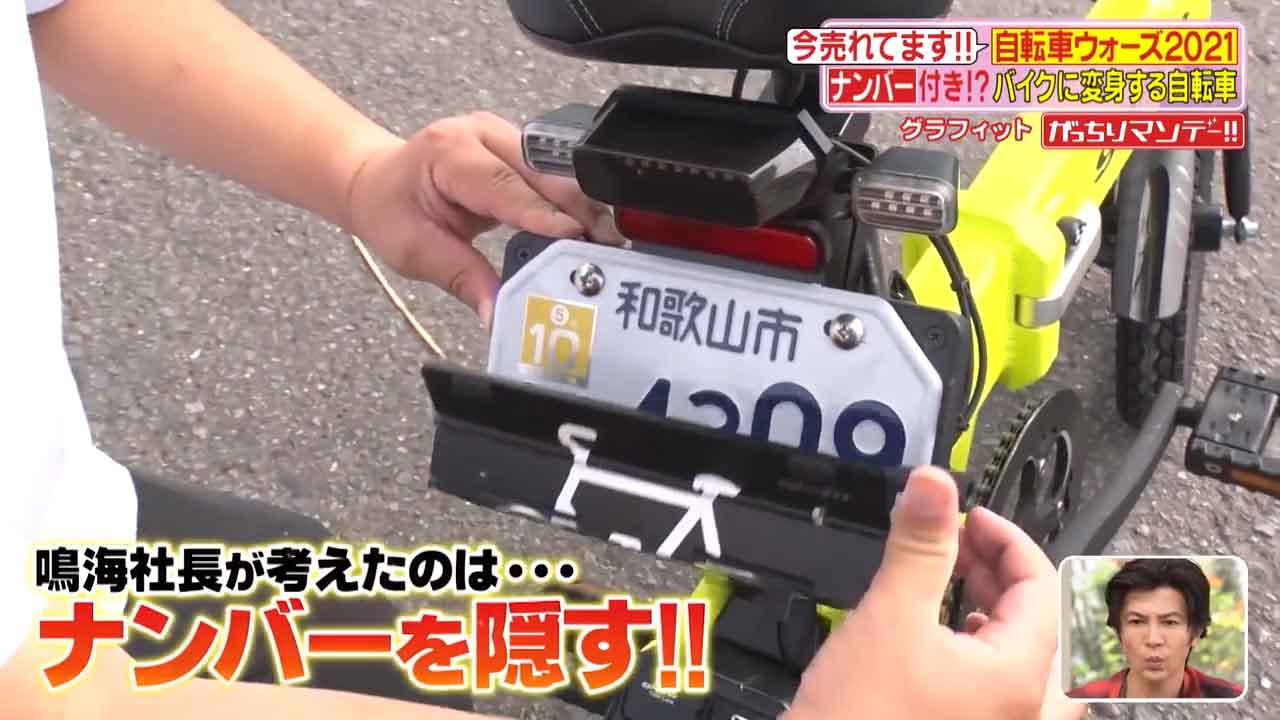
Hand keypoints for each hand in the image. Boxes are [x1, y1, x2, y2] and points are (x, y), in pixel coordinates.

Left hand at [344, 111, 622, 326]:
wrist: (378, 179)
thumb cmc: (390, 208)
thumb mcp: (412, 249)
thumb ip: (459, 277)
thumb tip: (496, 311)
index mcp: (449, 151)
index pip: (503, 184)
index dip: (541, 212)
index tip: (575, 237)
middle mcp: (482, 134)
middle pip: (543, 173)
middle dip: (578, 211)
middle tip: (608, 248)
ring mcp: (505, 137)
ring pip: (558, 172)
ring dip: (585, 207)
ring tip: (609, 244)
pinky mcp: (521, 151)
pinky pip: (555, 176)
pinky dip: (575, 205)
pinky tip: (594, 232)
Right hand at [783, 466, 1074, 719]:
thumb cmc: (859, 719)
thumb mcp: (888, 617)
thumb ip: (918, 546)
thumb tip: (933, 483)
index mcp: (1020, 678)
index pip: (1041, 588)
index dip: (1006, 540)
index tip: (967, 517)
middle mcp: (1025, 712)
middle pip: (1044, 627)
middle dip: (1003, 575)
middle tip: (960, 544)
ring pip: (1027, 665)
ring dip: (999, 617)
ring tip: (960, 590)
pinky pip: (1000, 694)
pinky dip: (982, 655)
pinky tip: (943, 646)